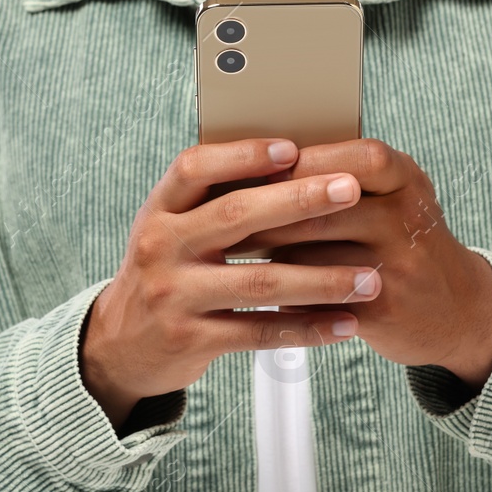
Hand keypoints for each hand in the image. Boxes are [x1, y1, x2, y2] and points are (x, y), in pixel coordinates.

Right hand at [81, 139, 379, 428]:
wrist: (121, 344)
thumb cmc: (166, 272)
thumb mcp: (172, 229)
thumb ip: (214, 201)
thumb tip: (290, 160)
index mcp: (159, 210)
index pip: (195, 168)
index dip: (243, 154)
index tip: (292, 148)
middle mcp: (161, 247)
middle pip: (235, 215)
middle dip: (300, 200)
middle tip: (350, 190)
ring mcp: (174, 295)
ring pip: (259, 280)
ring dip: (322, 279)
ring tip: (369, 277)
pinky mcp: (190, 339)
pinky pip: (259, 331)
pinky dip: (307, 327)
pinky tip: (345, 323)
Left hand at [229, 139, 491, 389]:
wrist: (458, 311)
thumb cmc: (405, 242)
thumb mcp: (394, 198)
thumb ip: (343, 177)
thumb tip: (262, 163)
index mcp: (406, 180)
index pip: (359, 157)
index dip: (308, 161)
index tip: (262, 167)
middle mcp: (408, 218)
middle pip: (325, 207)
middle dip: (269, 211)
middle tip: (222, 215)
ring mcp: (399, 266)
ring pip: (314, 255)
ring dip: (268, 255)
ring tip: (230, 253)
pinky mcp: (384, 310)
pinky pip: (319, 300)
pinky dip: (286, 299)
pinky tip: (260, 295)